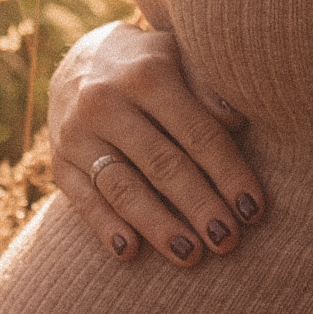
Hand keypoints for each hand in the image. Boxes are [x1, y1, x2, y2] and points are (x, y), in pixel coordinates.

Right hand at [48, 19, 264, 266]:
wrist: (83, 62)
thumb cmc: (152, 66)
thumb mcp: (181, 58)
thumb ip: (209, 86)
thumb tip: (235, 119)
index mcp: (147, 74)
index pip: (196, 131)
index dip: (227, 172)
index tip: (252, 209)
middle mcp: (106, 102)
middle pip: (161, 163)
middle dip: (198, 205)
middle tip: (227, 240)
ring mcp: (77, 134)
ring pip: (122, 188)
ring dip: (157, 225)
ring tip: (190, 255)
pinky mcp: (59, 162)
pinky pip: (83, 200)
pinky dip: (105, 227)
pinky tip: (129, 252)